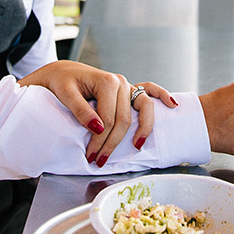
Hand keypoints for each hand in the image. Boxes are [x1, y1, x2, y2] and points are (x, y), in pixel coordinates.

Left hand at [17, 61, 174, 165]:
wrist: (63, 72)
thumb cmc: (62, 82)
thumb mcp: (65, 94)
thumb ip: (81, 111)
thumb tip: (98, 128)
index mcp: (107, 82)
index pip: (109, 118)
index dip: (100, 140)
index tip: (90, 156)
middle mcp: (121, 82)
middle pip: (124, 119)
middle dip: (113, 143)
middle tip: (100, 160)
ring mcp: (128, 85)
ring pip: (141, 111)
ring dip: (141, 130)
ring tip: (136, 146)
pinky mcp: (130, 89)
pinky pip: (150, 91)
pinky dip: (163, 96)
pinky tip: (172, 105)